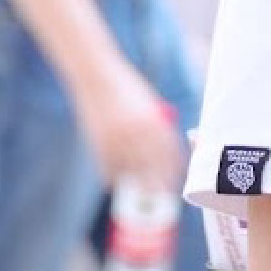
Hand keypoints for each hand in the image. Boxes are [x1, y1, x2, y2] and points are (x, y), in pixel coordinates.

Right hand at [79, 72, 184, 192]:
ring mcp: (116, 140)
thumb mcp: (149, 106)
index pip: (170, 156)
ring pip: (130, 174)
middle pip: (152, 171)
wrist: (96, 76)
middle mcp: (137, 134)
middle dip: (158, 185)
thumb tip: (167, 154)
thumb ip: (157, 128)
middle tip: (160, 194)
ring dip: (136, 183)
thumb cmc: (126, 89)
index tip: (175, 181)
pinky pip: (109, 170)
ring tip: (140, 190)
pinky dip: (115, 177)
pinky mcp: (98, 144)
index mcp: (154, 122)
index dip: (174, 172)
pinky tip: (119, 180)